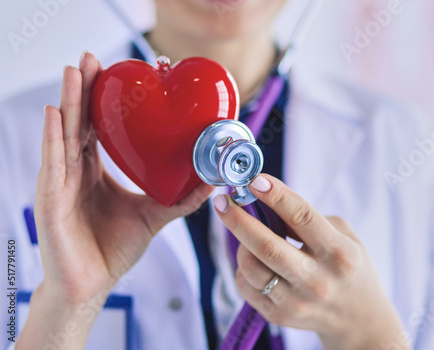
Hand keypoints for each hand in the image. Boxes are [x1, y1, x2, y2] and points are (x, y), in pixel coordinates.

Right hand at [16, 53, 212, 348]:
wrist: (92, 285)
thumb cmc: (114, 250)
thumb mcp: (153, 215)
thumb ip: (181, 198)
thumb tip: (213, 181)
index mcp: (94, 171)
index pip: (98, 128)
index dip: (104, 101)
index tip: (117, 74)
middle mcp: (75, 171)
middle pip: (79, 123)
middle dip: (84, 89)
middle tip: (92, 58)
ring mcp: (60, 183)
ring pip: (63, 135)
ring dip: (69, 102)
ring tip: (76, 71)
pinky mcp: (50, 200)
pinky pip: (52, 163)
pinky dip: (52, 137)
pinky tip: (55, 113)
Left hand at [214, 175, 409, 349]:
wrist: (358, 318)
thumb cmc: (349, 267)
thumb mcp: (344, 236)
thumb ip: (309, 219)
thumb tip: (265, 203)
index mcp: (339, 253)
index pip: (302, 217)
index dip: (276, 196)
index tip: (254, 180)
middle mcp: (318, 280)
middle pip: (267, 246)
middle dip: (238, 219)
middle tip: (222, 200)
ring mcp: (298, 302)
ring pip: (251, 268)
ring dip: (241, 244)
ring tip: (245, 234)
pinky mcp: (281, 317)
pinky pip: (247, 287)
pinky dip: (243, 268)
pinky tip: (253, 259)